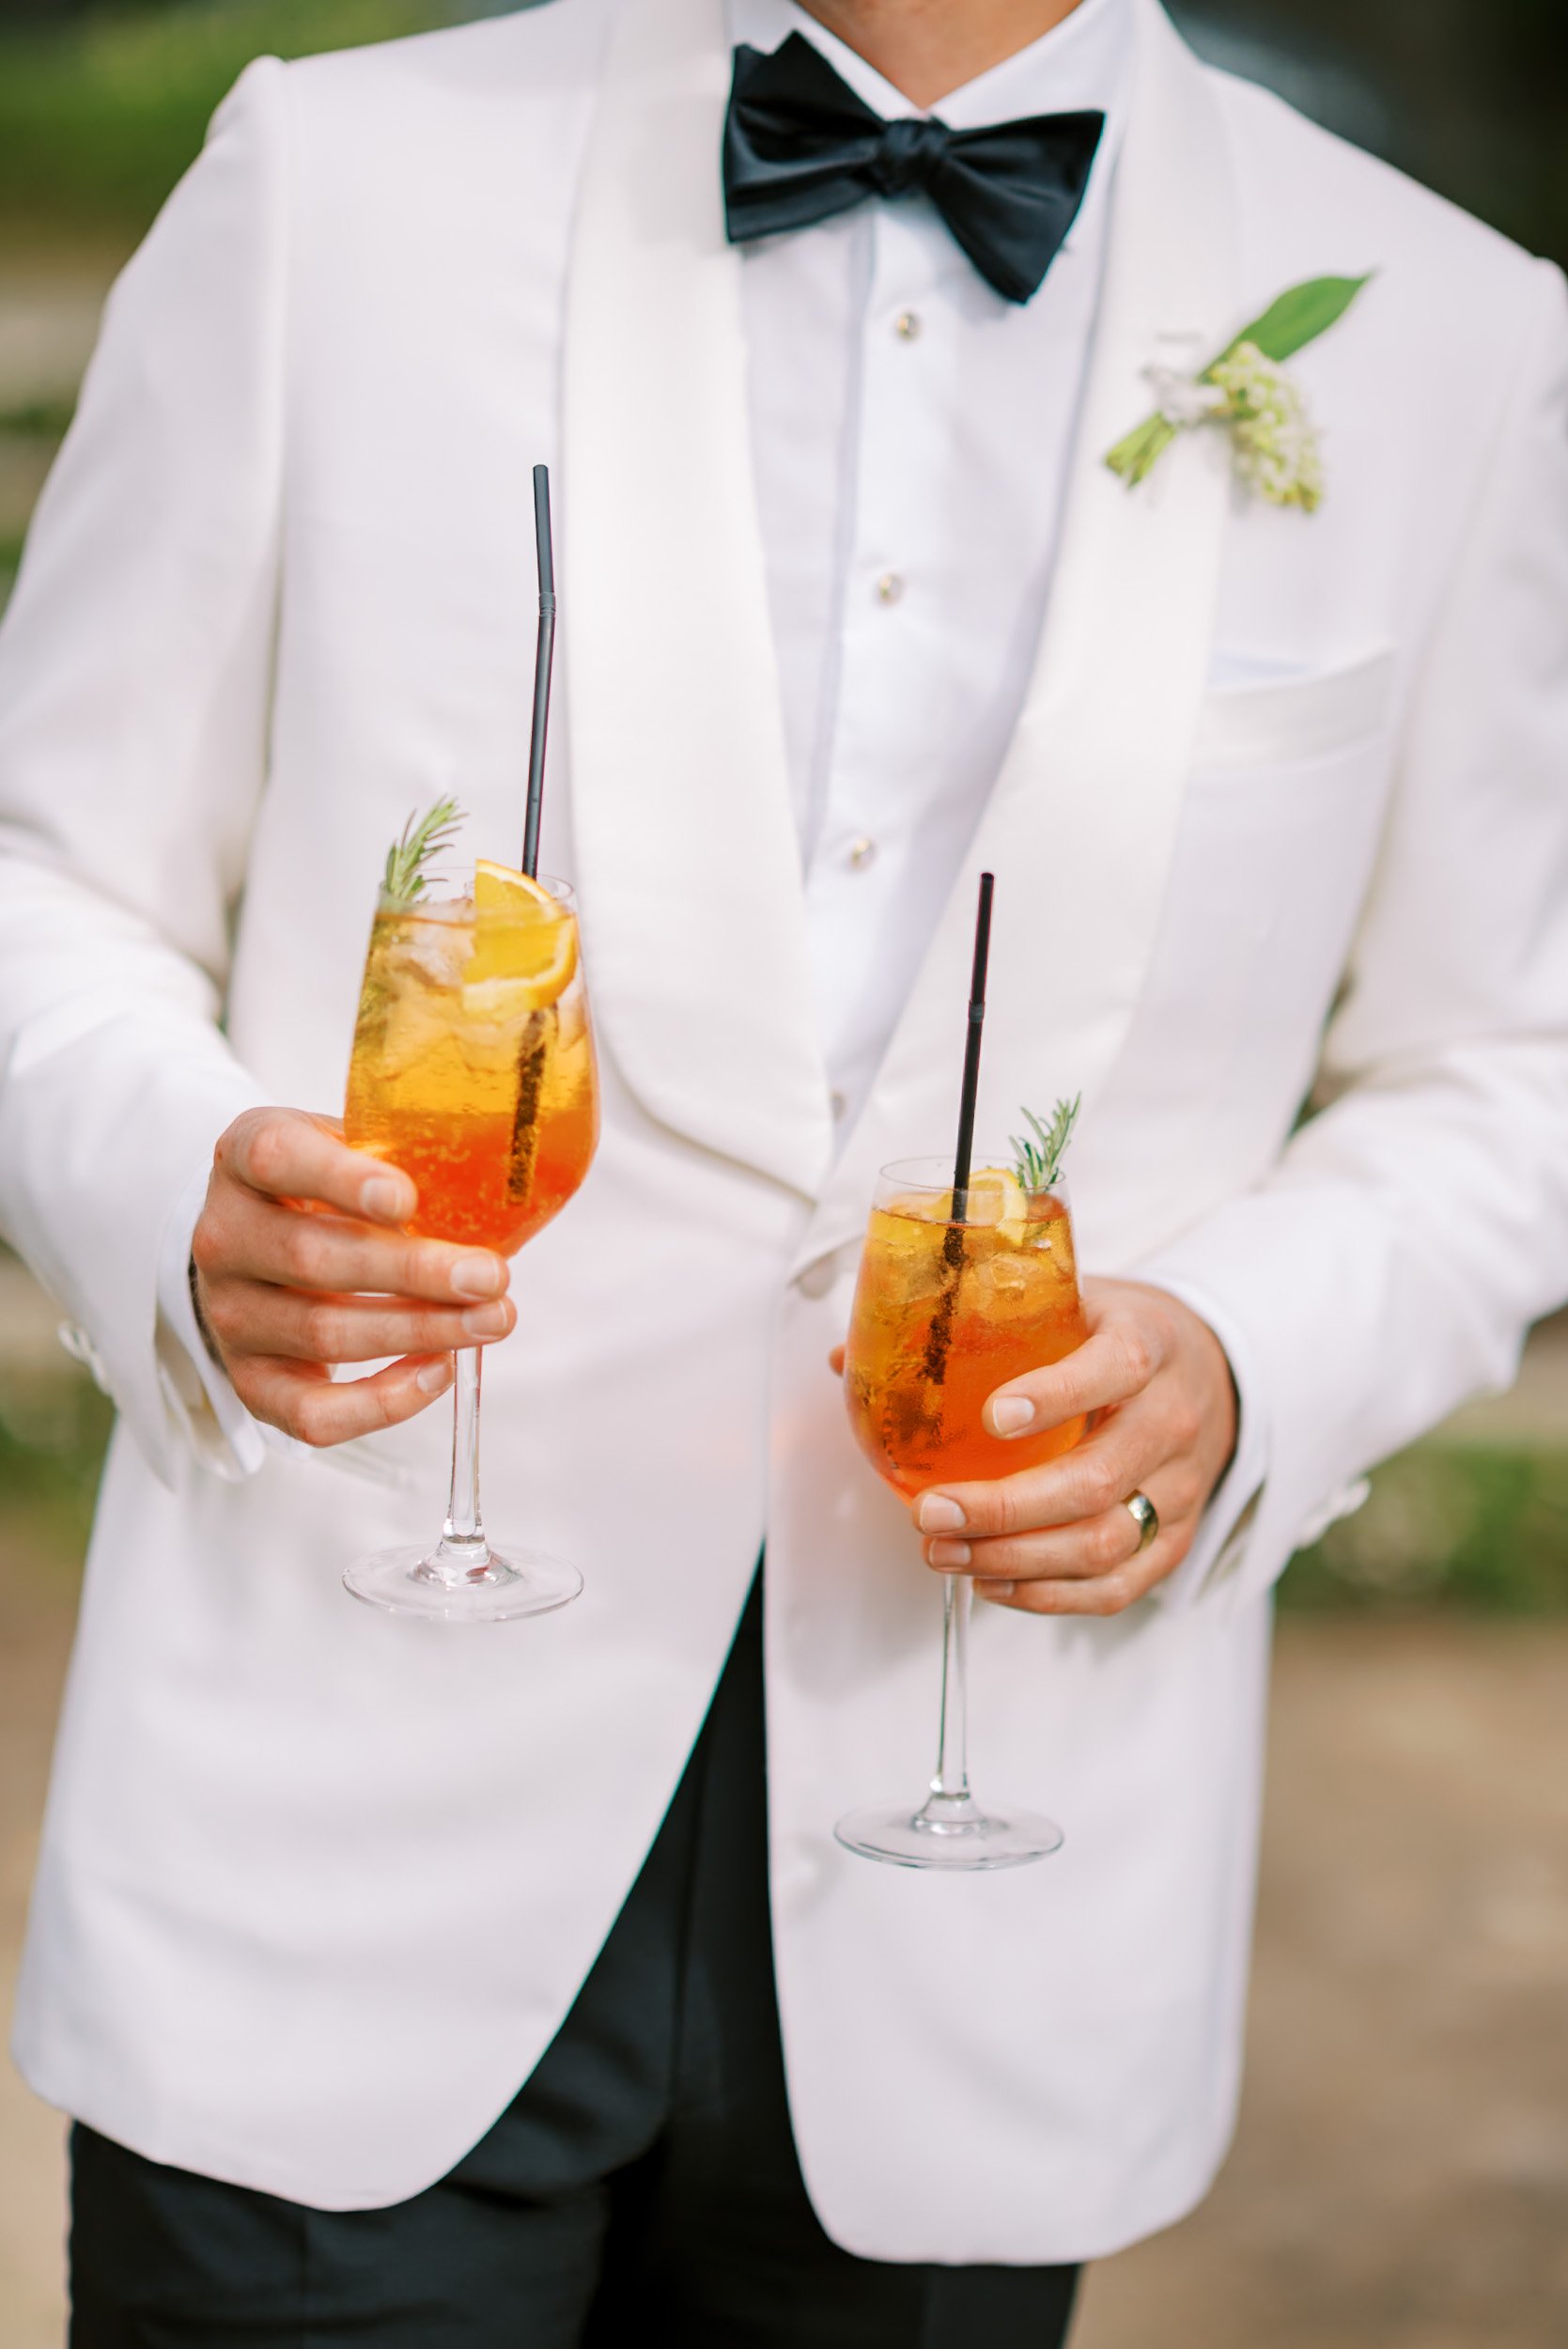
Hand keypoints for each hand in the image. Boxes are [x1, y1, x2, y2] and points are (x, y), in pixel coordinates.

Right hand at [191, 1107, 514, 1446]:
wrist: (260, 1243)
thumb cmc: (324, 1189)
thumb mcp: (350, 1146)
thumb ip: (401, 1159)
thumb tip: (499, 1197)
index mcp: (246, 1158)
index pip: (277, 1158)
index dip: (341, 1179)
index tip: (407, 1199)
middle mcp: (225, 1237)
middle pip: (312, 1259)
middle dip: (414, 1273)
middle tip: (490, 1277)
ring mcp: (230, 1315)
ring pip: (322, 1334)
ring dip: (419, 1331)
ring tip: (490, 1321)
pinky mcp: (250, 1381)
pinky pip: (312, 1413)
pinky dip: (382, 1401)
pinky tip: (437, 1369)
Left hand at [831, 1279, 1237, 1616]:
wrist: (1209, 1370)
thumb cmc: (1115, 1336)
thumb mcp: (1066, 1303)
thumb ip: (971, 1324)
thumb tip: (845, 1356)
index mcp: (1147, 1344)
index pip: (1112, 1367)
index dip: (1055, 1395)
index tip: (992, 1417)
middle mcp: (1172, 1419)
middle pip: (1096, 1478)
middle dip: (1005, 1507)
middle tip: (930, 1512)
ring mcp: (1180, 1486)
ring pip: (1104, 1542)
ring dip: (1014, 1559)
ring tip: (942, 1553)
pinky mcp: (1176, 1537)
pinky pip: (1119, 1586)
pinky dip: (1050, 1596)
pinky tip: (992, 1584)